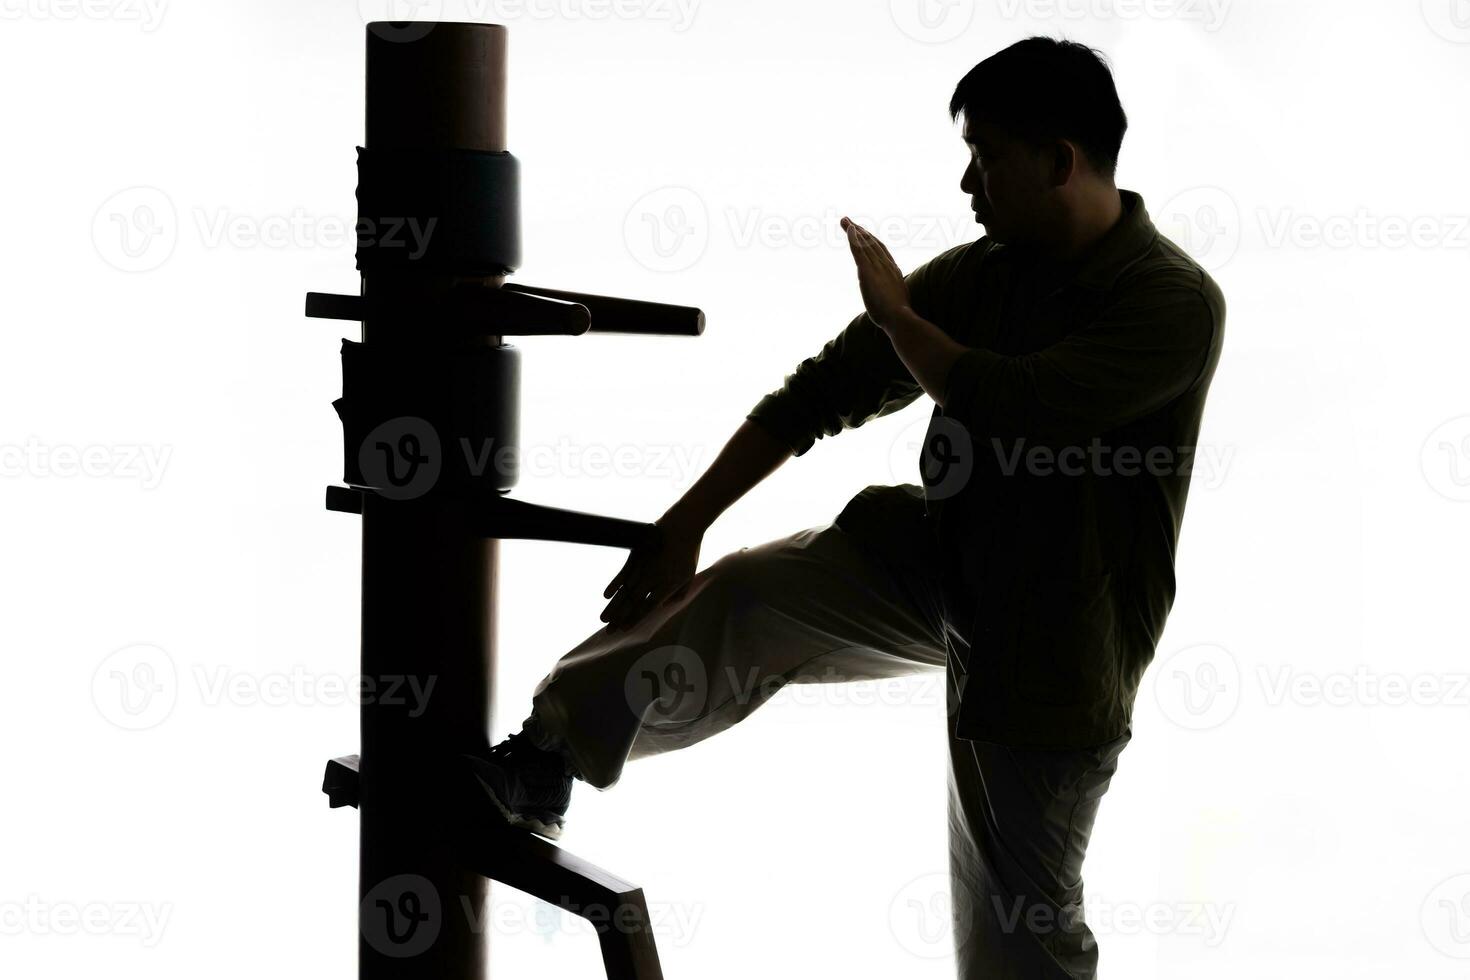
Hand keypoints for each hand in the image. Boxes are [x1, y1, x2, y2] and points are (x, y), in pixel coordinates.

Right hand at [600, 511, 704, 630]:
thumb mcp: (689, 575)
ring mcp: (643, 567)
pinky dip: (614, 584)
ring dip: (614, 606)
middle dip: (619, 618)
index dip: (635, 619)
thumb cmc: (688, 552)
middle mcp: (653, 579)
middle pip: (633, 602)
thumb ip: (679, 594)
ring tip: (603, 619)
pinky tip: (606, 595)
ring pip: (626, 591)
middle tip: (608, 631)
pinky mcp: (636, 556)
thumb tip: (662, 606)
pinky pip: (623, 573)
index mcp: (668, 586)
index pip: (648, 607)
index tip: (624, 629)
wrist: (682, 525)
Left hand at [840, 215, 912, 330]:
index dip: (872, 240)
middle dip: (860, 231)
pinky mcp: (867, 271)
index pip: (881, 251)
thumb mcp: (897, 301)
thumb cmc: (898, 315)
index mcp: (893, 271)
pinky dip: (853, 238)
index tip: (863, 233)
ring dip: (854, 230)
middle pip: (871, 243)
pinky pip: (859, 250)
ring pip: (864, 243)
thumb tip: (894, 301)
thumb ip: (893, 295)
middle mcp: (885, 265)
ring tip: (845, 221)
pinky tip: (849, 229)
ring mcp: (877, 267)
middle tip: (848, 221)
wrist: (899, 317)